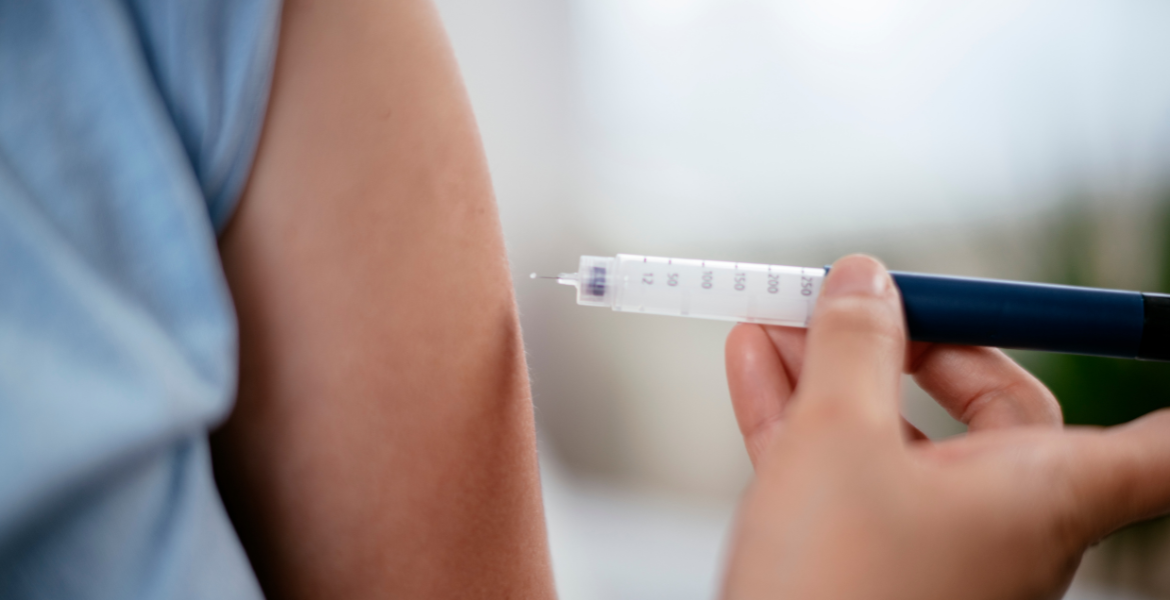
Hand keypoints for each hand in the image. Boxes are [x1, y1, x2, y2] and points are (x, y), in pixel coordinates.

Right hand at [721, 255, 1169, 599]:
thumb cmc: (833, 584)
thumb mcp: (837, 435)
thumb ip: (854, 345)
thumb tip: (865, 281)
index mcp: (1044, 491)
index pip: (1160, 447)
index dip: (1159, 380)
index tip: (1146, 332)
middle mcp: (1003, 521)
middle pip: (988, 403)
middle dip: (907, 339)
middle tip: (850, 296)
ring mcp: (931, 544)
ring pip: (897, 432)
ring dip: (835, 369)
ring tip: (775, 315)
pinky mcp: (867, 561)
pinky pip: (846, 469)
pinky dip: (806, 415)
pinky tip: (757, 364)